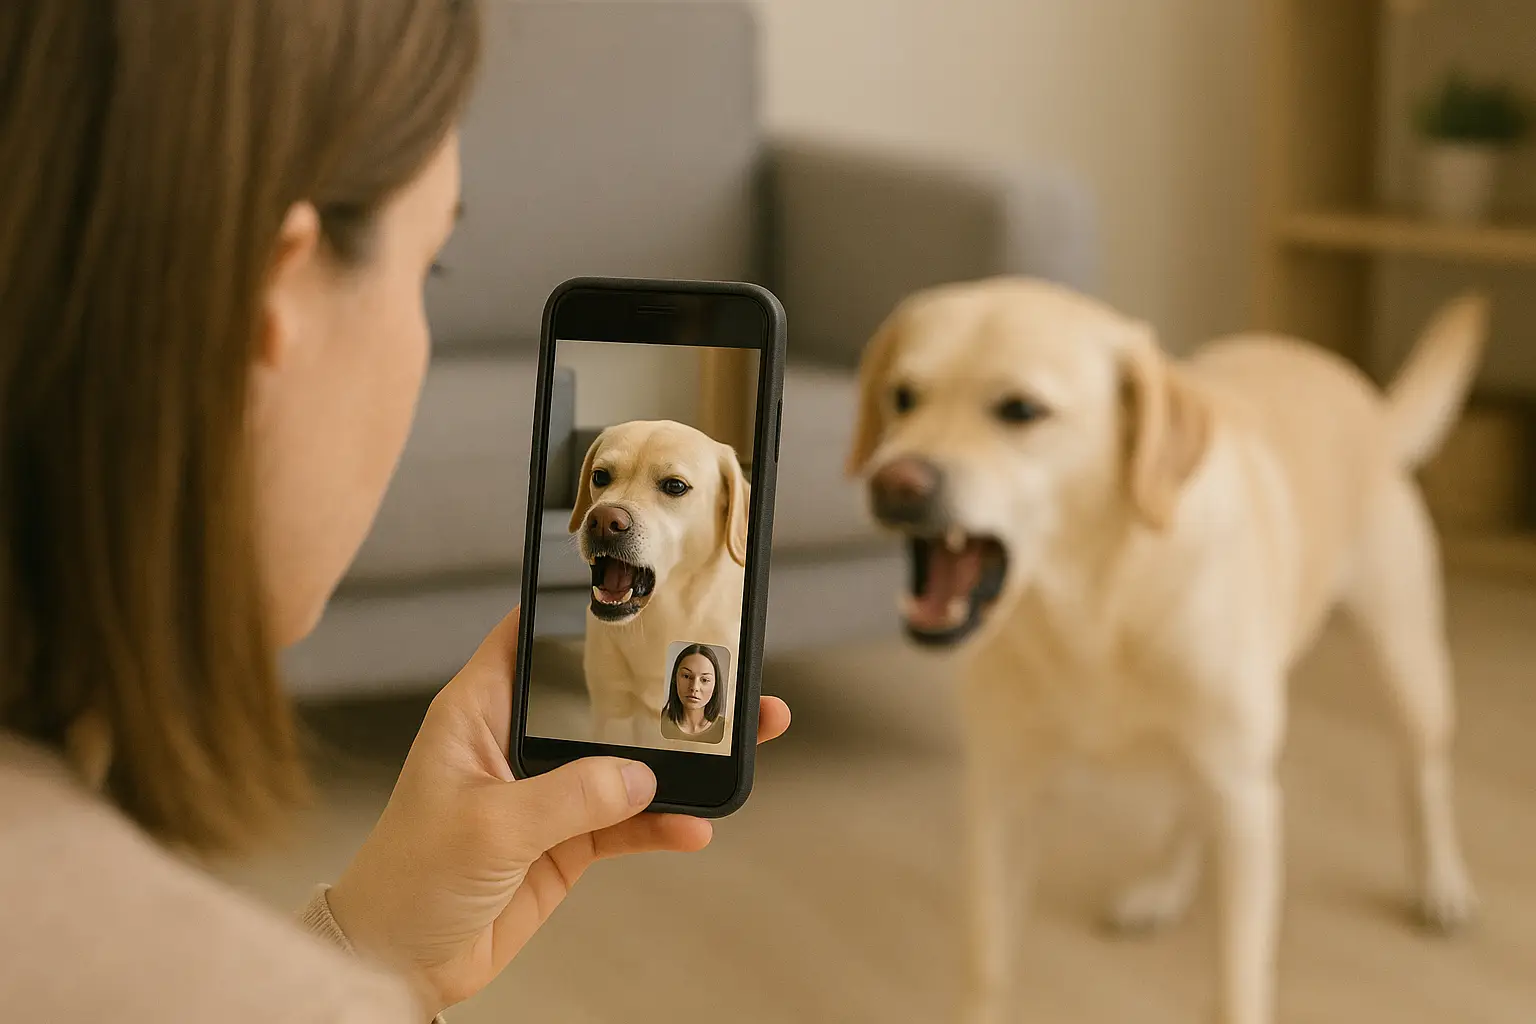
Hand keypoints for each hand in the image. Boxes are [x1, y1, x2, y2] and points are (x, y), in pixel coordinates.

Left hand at [326, 607, 789, 1015]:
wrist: (397, 964)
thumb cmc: (408, 880)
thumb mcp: (489, 826)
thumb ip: (569, 796)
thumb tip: (640, 776)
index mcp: (478, 711)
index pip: (530, 637)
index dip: (578, 612)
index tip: (638, 594)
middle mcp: (515, 742)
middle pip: (599, 700)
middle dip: (658, 690)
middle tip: (721, 675)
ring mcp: (546, 793)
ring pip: (625, 762)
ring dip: (679, 760)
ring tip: (738, 745)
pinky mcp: (565, 840)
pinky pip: (627, 823)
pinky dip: (662, 823)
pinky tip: (696, 825)